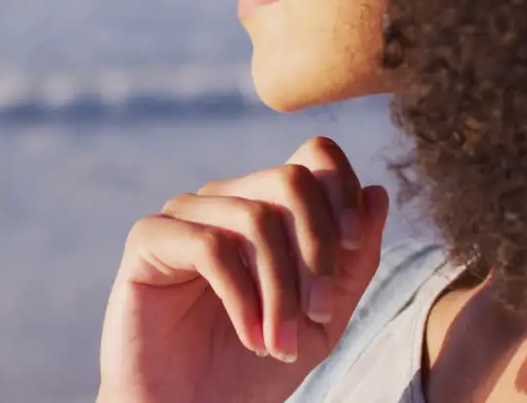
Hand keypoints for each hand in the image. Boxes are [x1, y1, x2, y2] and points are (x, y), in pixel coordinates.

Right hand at [97, 137, 389, 402]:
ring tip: (280, 345)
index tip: (355, 247)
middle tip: (318, 314)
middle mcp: (225, 199)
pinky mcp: (148, 240)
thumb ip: (353, 261)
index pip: (313, 157)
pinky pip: (210, 246)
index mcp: (266, 206)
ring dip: (282, 291)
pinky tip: (250, 337)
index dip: (343, 193)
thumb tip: (377, 192)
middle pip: (290, 180)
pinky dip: (242, 299)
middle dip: (318, 250)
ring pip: (256, 218)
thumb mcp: (322, 319)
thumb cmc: (250, 369)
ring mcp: (184, 215)